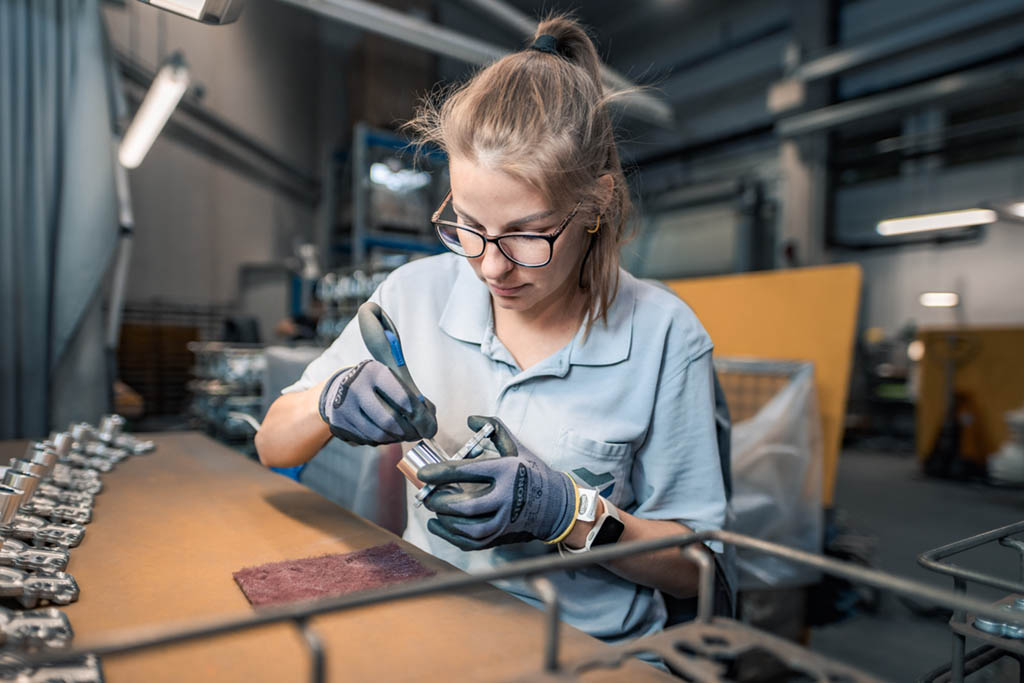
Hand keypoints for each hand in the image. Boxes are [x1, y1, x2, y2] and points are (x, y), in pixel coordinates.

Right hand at [318, 360, 436, 445]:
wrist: (337, 389)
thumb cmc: (374, 384)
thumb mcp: (391, 378)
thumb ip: (413, 394)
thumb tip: (430, 418)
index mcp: (373, 371)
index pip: (403, 398)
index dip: (420, 417)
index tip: (431, 428)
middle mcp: (355, 388)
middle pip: (390, 421)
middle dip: (411, 432)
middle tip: (420, 435)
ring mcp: (343, 408)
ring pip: (380, 435)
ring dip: (398, 439)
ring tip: (406, 434)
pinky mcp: (338, 425)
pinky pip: (369, 441)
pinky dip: (383, 441)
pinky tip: (388, 433)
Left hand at [418, 416, 576, 549]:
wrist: (556, 504)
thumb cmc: (532, 472)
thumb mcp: (516, 446)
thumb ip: (493, 428)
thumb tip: (470, 419)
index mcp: (507, 471)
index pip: (468, 471)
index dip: (441, 472)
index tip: (423, 473)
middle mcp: (506, 498)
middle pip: (466, 505)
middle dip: (441, 501)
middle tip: (427, 495)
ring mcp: (505, 520)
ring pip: (469, 528)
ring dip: (446, 520)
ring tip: (434, 509)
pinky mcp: (501, 536)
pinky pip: (472, 542)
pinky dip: (452, 536)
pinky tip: (439, 525)